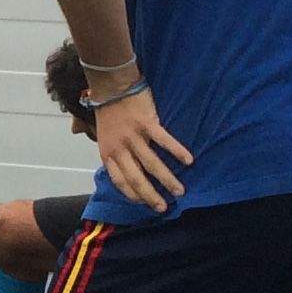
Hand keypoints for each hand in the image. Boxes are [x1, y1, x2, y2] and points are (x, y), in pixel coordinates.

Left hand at [93, 89, 192, 211]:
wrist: (111, 85)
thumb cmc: (108, 110)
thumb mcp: (102, 135)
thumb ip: (112, 152)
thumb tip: (120, 166)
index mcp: (107, 153)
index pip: (120, 181)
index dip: (132, 194)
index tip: (145, 203)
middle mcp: (120, 148)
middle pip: (136, 178)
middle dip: (151, 196)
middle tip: (164, 207)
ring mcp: (133, 136)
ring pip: (152, 164)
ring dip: (167, 179)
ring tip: (180, 191)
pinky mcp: (147, 123)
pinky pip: (164, 141)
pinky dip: (177, 151)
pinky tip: (189, 161)